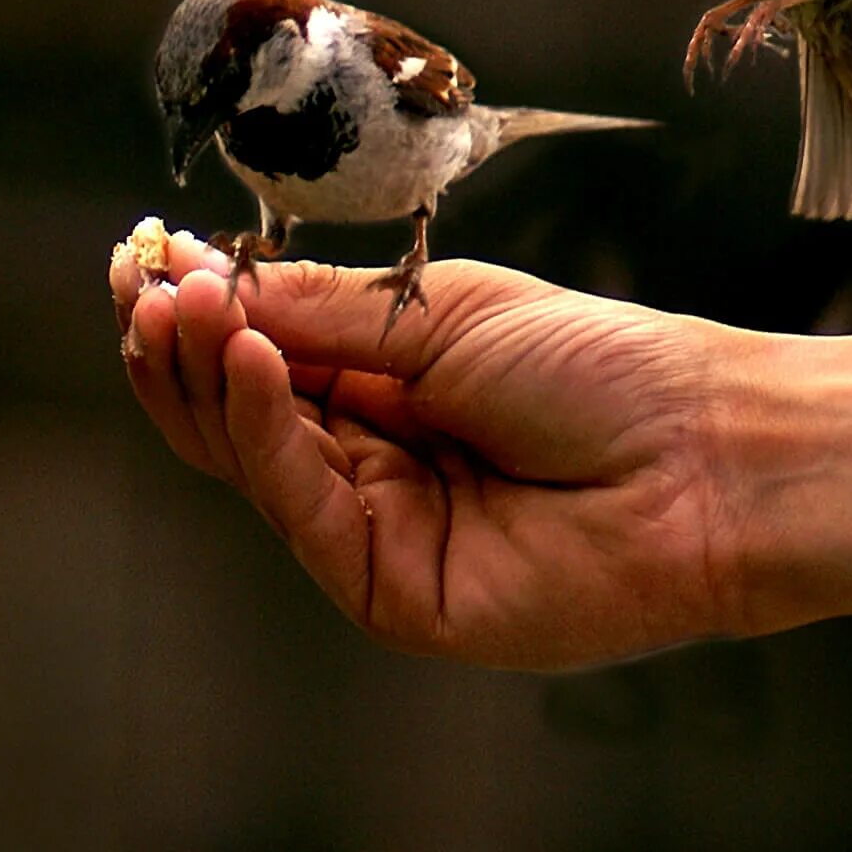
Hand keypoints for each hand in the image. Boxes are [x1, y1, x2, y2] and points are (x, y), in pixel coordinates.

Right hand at [111, 230, 752, 669]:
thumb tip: (203, 282)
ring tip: (179, 304)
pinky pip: (299, 507)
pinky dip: (263, 429)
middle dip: (180, 346)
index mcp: (382, 399)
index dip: (197, 314)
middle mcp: (367, 471)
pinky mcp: (388, 593)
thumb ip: (319, 313)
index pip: (256, 361)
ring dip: (205, 377)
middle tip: (143, 282)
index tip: (143, 258)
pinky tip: (249, 358)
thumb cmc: (603, 370)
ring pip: (249, 463)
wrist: (707, 454)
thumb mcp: (440, 312)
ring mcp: (373, 536)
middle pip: (232, 418)